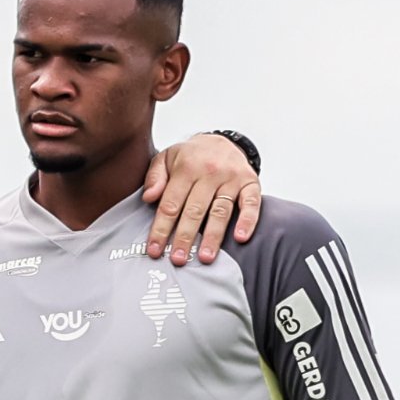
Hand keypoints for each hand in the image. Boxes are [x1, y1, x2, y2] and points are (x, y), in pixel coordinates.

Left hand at [142, 132, 261, 265]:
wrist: (221, 141)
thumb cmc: (190, 157)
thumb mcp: (166, 158)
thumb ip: (155, 177)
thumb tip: (149, 198)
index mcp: (186, 168)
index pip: (170, 204)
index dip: (161, 229)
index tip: (154, 250)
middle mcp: (209, 172)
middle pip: (194, 211)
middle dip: (184, 237)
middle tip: (178, 259)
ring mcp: (231, 178)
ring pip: (220, 211)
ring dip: (213, 236)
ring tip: (205, 257)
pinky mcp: (250, 183)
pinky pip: (251, 203)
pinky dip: (248, 221)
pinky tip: (240, 238)